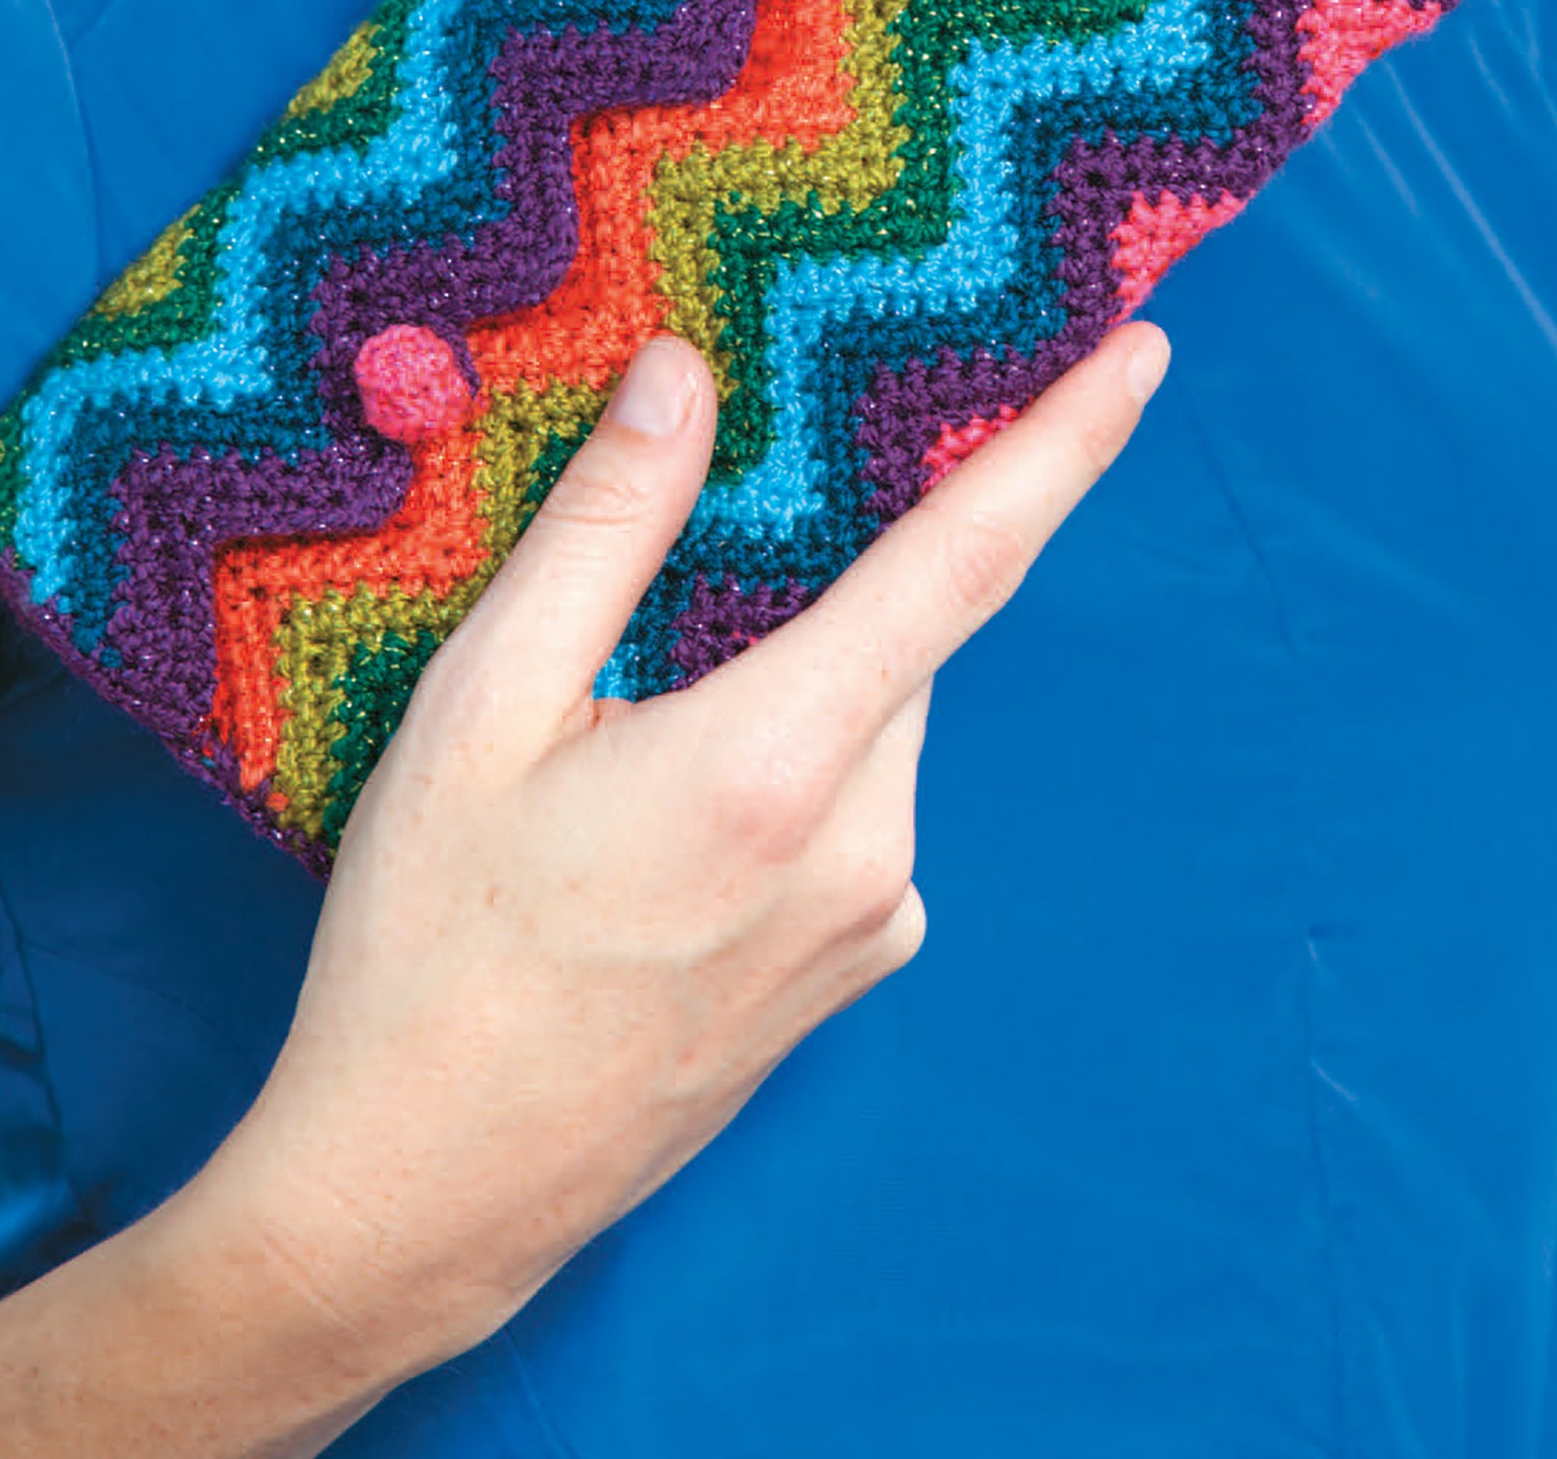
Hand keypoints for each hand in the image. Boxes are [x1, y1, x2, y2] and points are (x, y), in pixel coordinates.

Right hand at [204, 318, 1169, 1385]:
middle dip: (833, 568)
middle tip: (701, 556)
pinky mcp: (851, 977)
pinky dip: (791, 766)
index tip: (1141, 355)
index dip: (1061, 445)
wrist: (415, 1201)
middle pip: (897, 636)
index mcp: (779, 762)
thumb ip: (603, 526)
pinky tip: (654, 824)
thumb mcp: (479, 708)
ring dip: (794, 679)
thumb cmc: (425, 952)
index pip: (964, 562)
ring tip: (622, 743)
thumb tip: (687, 372)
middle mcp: (863, 848)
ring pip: (870, 722)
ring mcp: (869, 927)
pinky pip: (855, 811)